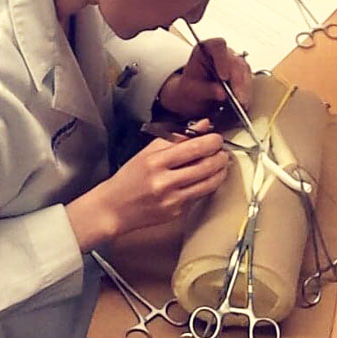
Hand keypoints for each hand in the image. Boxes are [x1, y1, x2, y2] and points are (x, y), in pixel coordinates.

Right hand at [66, 133, 228, 250]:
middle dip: (221, 156)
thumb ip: (177, 137)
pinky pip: (201, 196)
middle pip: (206, 166)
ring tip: (220, 164)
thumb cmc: (130, 178)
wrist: (113, 208)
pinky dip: (208, 185)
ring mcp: (172, 200)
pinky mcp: (177, 213)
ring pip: (209, 183)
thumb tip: (203, 125)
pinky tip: (206, 178)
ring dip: (221, 172)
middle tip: (222, 152)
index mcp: (156, 162)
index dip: (212, 141)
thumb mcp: (148, 152)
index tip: (217, 138)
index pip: (193, 148)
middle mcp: (164, 182)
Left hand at [156, 37, 251, 118]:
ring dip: (244, 89)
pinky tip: (244, 103)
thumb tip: (222, 93)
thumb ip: (207, 90)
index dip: (222, 60)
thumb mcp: (193, 90)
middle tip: (238, 99)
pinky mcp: (242, 72)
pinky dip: (246, 92)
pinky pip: (248, 80)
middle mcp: (222, 52)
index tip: (224, 77)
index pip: (218, 46)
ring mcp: (234, 61)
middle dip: (237, 82)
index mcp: (205, 49)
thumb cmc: (192, 87)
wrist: (196, 94)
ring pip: (244, 71)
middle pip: (235, 61)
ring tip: (242, 104)